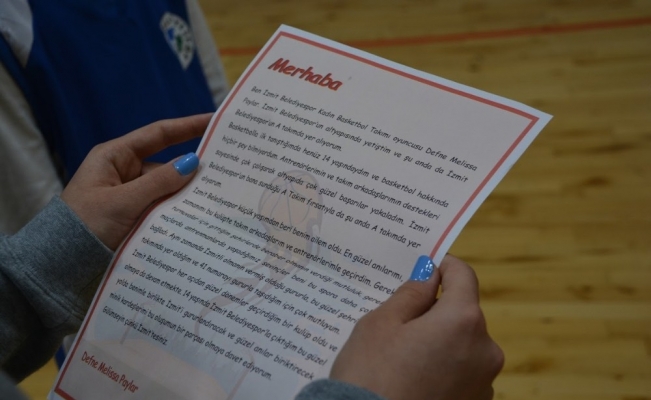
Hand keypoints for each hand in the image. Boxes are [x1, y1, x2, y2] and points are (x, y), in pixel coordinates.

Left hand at [61, 114, 211, 249]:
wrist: (60, 265)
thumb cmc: (85, 225)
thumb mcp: (123, 202)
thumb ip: (159, 182)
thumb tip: (192, 163)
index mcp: (115, 157)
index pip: (158, 134)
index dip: (187, 126)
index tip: (214, 120)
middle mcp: (124, 173)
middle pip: (167, 165)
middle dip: (192, 170)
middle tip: (226, 170)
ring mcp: (131, 196)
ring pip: (167, 190)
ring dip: (186, 196)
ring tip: (217, 199)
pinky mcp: (135, 217)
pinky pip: (162, 209)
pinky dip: (177, 212)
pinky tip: (198, 217)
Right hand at [330, 254, 503, 399]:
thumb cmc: (371, 375)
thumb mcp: (381, 324)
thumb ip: (411, 294)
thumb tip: (429, 275)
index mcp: (463, 320)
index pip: (463, 275)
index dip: (443, 266)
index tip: (424, 267)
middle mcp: (485, 349)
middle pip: (463, 312)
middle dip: (435, 310)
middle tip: (398, 320)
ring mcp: (484, 381)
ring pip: (462, 343)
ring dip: (440, 340)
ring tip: (402, 355)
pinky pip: (461, 371)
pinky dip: (443, 367)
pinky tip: (413, 377)